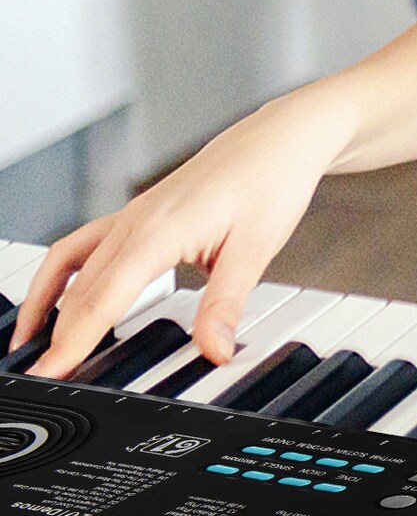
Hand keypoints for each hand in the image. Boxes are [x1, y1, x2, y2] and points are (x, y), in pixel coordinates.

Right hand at [12, 97, 341, 378]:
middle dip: (53, 334)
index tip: (48, 374)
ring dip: (48, 302)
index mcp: (160, 230)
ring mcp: (137, 213)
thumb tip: (215, 350)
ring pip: (75, 263)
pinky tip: (65, 294)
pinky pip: (88, 243)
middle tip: (40, 378)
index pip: (101, 298)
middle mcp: (138, 219)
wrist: (284, 136)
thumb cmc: (272, 179)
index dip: (70, 342)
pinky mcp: (144, 211)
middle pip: (81, 287)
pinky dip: (67, 274)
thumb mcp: (257, 247)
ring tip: (32, 344)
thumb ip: (226, 303)